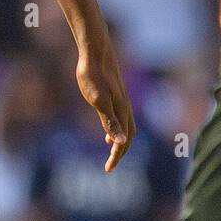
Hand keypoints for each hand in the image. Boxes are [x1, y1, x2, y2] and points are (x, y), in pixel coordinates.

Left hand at [75, 41, 134, 171]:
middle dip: (120, 152)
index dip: (116, 157)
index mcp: (121, 111)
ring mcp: (122, 99)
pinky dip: (118, 127)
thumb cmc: (93, 76)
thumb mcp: (98, 100)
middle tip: (110, 165)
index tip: (108, 170)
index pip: (123, 141)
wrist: (95, 51)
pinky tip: (107, 127)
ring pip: (126, 126)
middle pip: (128, 136)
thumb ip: (109, 122)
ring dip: (121, 140)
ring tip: (111, 149)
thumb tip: (119, 143)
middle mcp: (125, 107)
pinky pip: (121, 116)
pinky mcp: (116, 93)